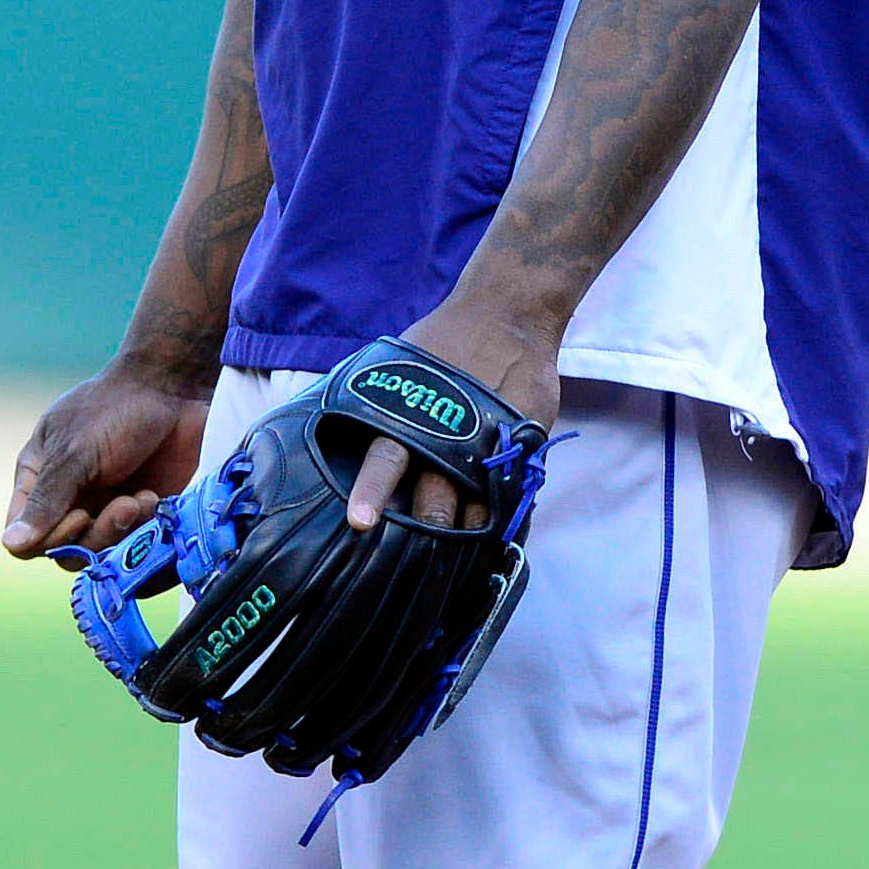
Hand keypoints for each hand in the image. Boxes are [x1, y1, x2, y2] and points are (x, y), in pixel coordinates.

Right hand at [3, 355, 214, 558]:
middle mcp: (68, 499)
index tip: (80, 516)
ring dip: (120, 532)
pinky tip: (154, 499)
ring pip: (100, 552)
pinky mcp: (140, 514)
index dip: (48, 538)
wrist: (173, 389)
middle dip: (94, 537)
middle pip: (64, 551)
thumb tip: (10, 545)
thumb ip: (47, 499)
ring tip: (140, 500)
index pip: (23, 535)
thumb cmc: (116, 409)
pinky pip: (133, 545)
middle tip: (123, 506)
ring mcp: (104, 508)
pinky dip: (143, 529)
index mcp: (39, 479)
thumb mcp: (76, 452)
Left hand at [344, 288, 563, 532]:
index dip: (372, 494)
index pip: (384, 462)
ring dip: (467, 530)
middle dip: (430, 529)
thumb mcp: (401, 366)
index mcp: (409, 418)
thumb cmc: (446, 341)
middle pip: (434, 499)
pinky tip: (495, 526)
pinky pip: (510, 490)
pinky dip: (501, 511)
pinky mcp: (522, 443)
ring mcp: (489, 445)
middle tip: (422, 555)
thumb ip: (381, 405)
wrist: (508, 312)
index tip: (360, 523)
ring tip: (462, 550)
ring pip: (474, 505)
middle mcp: (448, 437)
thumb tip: (346, 433)